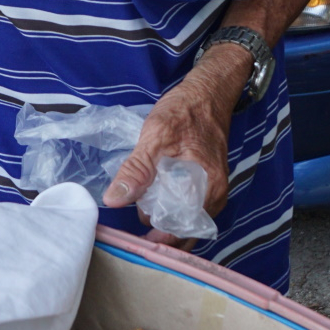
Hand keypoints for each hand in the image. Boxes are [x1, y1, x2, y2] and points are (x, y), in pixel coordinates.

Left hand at [101, 45, 250, 242]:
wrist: (207, 93)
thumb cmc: (185, 111)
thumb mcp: (155, 138)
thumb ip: (136, 171)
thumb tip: (114, 200)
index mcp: (207, 188)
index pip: (180, 230)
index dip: (155, 235)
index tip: (131, 235)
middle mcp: (214, 197)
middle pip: (184, 231)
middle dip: (158, 231)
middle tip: (131, 217)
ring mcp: (211, 192)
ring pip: (185, 222)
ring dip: (163, 221)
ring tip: (138, 211)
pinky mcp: (205, 186)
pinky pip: (188, 209)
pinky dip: (170, 210)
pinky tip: (151, 200)